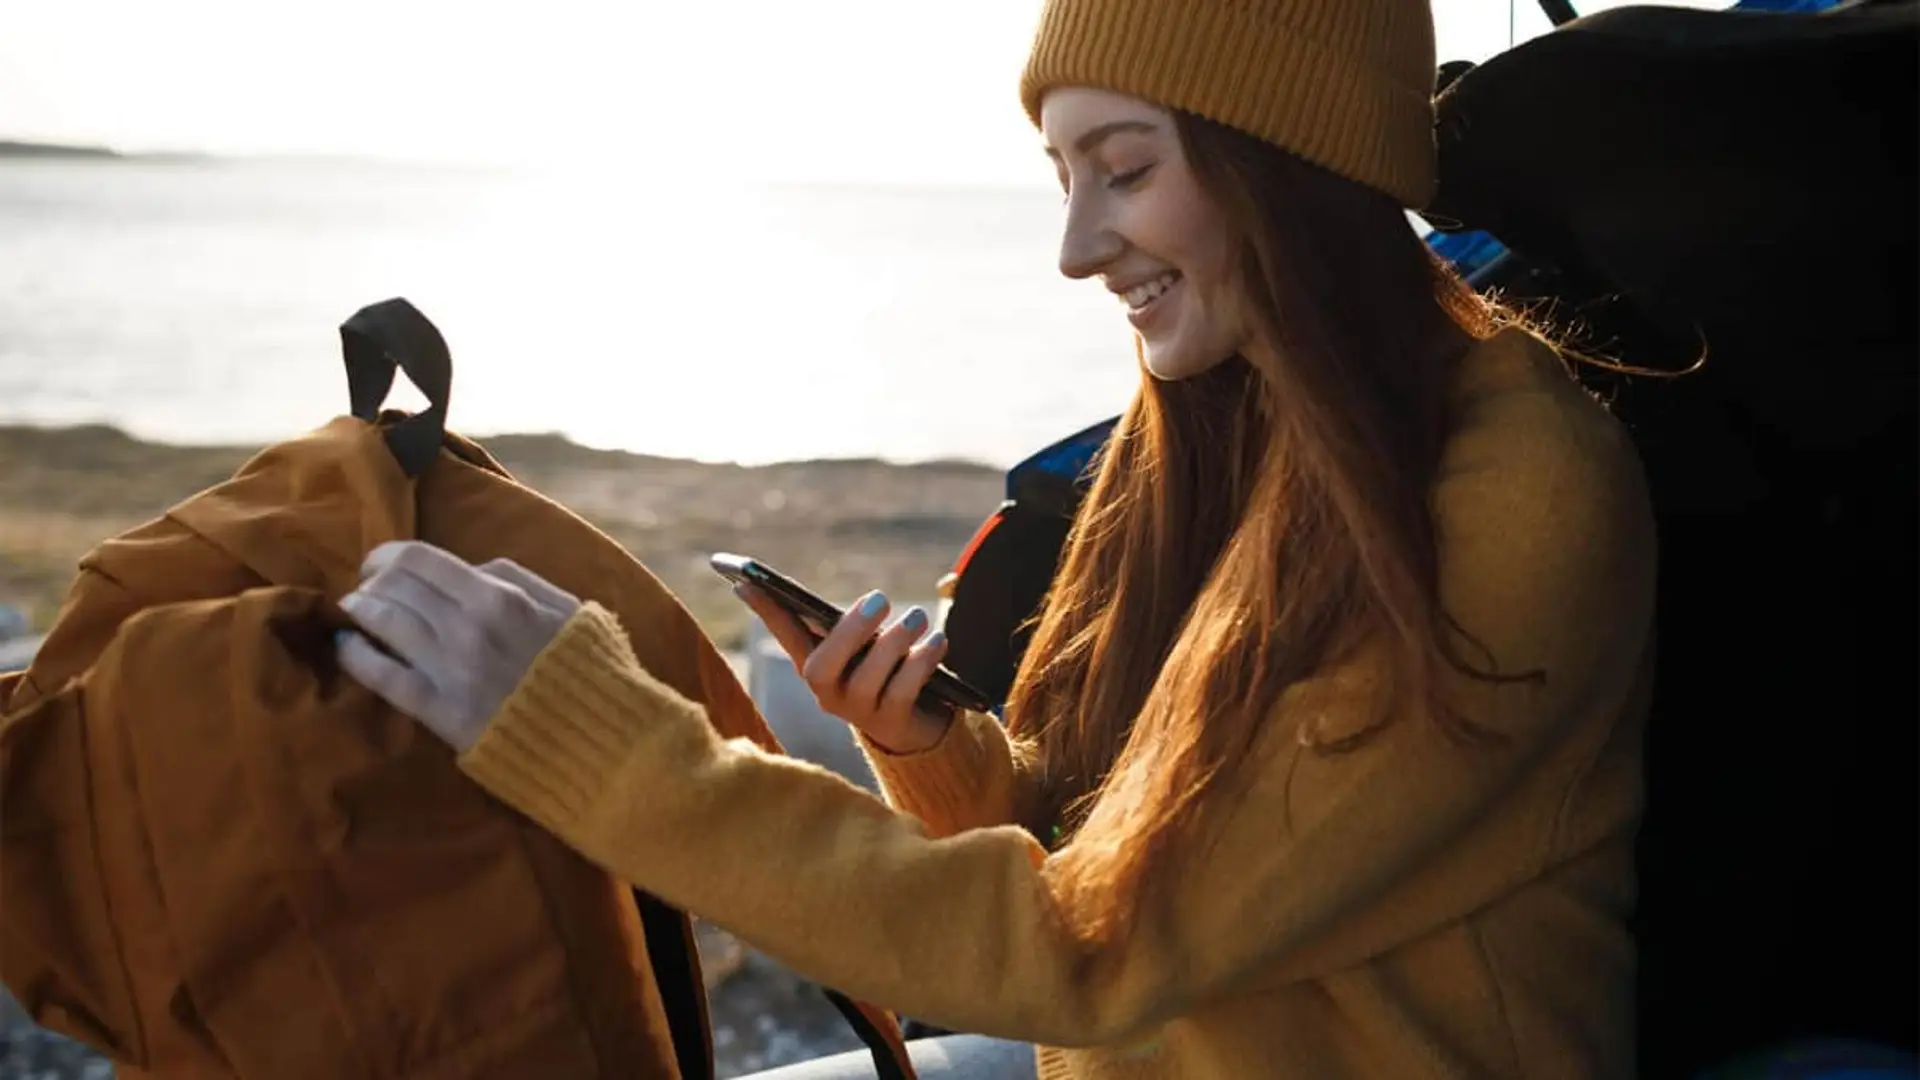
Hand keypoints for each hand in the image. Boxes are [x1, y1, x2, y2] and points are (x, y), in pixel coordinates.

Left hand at [335, 540, 580, 753]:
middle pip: (395, 587)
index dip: (388, 555)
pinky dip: (356, 657)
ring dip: (360, 610)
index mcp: (499, 595)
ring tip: (353, 609)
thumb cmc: (587, 667)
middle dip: (372, 581)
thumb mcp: (565, 606)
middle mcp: (467, 626)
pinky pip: (384, 677)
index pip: (420, 559)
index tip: (380, 562)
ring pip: (384, 623)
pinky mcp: (441, 712)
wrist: (600, 737)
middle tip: (365, 585)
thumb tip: (469, 570)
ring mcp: (451, 670)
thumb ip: (517, 579)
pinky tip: (345, 647)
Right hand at [734, 585, 951, 754]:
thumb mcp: (868, 646)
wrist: (918, 726)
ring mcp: (857, 712)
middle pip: (822, 667)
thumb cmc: (887, 671)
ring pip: (867, 679)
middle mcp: (827, 693)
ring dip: (895, 642)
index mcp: (815, 666)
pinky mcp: (892, 723)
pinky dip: (922, 662)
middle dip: (850, 631)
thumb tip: (869, 602)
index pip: (784, 636)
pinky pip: (903, 691)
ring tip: (917, 616)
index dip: (764, 611)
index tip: (743, 581)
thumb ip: (856, 628)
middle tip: (879, 598)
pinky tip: (938, 640)